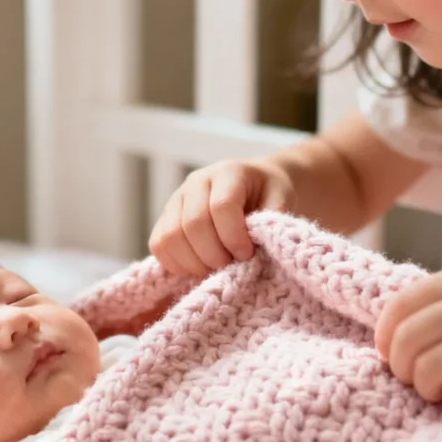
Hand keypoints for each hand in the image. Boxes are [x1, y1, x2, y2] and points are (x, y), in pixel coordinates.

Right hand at [148, 160, 295, 275]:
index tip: (248, 254)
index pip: (222, 206)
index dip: (234, 236)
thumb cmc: (270, 193)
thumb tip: (258, 244)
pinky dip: (176, 264)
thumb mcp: (282, 198)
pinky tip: (199, 267)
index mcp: (228, 172)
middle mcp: (197, 181)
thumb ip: (272, 218)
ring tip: (217, 269)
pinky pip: (158, 245)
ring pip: (171, 237)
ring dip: (194, 263)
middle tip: (233, 267)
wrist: (256, 183)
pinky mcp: (165, 218)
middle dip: (214, 255)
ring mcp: (176, 199)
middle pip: (193, 224)